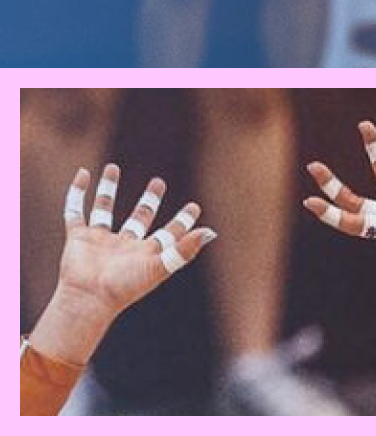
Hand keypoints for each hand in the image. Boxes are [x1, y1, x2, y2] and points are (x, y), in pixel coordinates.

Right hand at [29, 166, 216, 364]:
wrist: (89, 299)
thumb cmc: (126, 286)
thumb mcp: (159, 267)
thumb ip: (184, 250)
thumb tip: (211, 232)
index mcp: (146, 254)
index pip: (170, 234)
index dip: (183, 221)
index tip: (195, 206)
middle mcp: (125, 246)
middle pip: (140, 218)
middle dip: (149, 201)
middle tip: (158, 182)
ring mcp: (100, 241)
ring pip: (104, 209)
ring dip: (107, 189)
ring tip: (113, 167)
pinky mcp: (78, 238)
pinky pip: (75, 211)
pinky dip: (77, 193)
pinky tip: (83, 174)